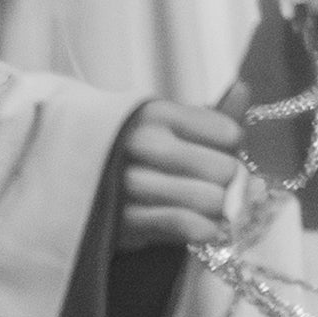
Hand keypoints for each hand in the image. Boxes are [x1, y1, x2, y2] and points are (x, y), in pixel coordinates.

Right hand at [112, 96, 251, 250]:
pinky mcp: (126, 219)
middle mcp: (142, 144)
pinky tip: (205, 227)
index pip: (228, 133)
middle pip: (224, 170)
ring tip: (211, 207)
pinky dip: (203, 229)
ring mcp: (131, 183)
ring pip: (209, 200)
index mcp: (156, 113)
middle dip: (231, 184)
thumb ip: (210, 114)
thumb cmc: (135, 149)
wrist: (74, 180)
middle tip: (222, 186)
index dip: (233, 147)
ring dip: (218, 211)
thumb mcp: (168, 124)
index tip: (224, 152)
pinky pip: (186, 225)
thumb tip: (243, 87)